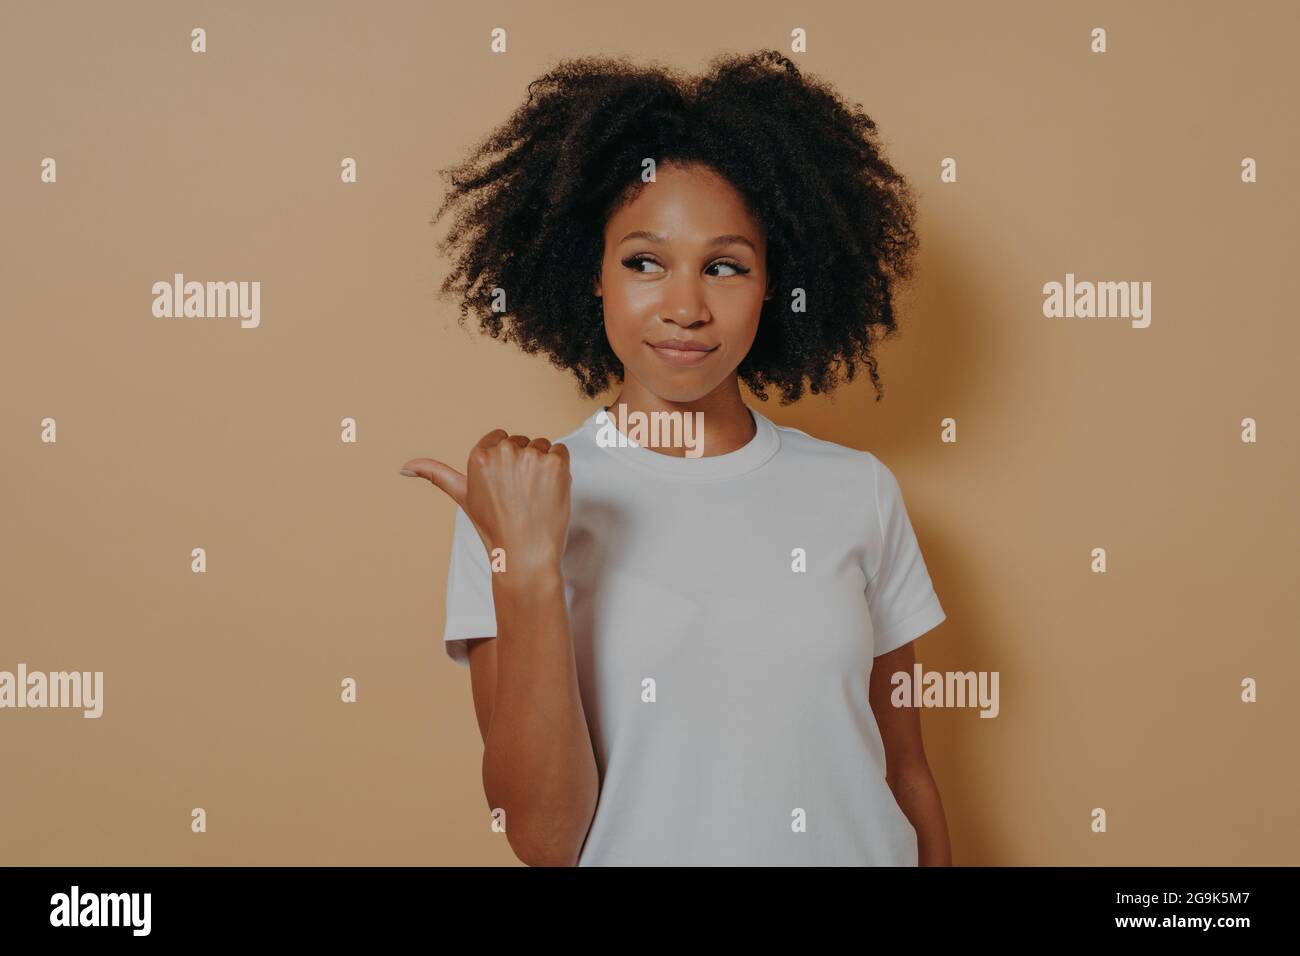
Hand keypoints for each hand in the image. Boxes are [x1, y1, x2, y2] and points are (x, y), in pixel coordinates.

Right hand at [400, 429, 571, 573]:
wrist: (525, 554)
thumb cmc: (494, 527)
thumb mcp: (462, 497)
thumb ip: (436, 474)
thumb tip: (404, 468)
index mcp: (478, 456)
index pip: (500, 439)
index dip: (506, 462)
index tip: (505, 485)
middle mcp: (503, 451)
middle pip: (522, 442)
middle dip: (524, 464)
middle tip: (520, 495)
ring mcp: (531, 456)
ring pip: (542, 446)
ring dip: (543, 466)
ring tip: (534, 495)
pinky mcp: (557, 462)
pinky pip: (561, 451)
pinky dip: (560, 469)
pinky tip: (549, 491)